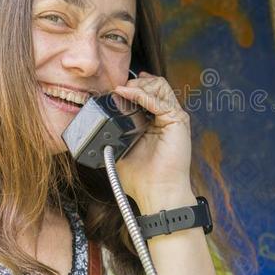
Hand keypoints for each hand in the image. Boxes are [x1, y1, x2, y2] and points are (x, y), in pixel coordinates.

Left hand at [112, 71, 195, 212]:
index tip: (115, 88)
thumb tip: (96, 125)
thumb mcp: (121, 149)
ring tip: (123, 91)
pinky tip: (127, 94)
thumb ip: (115, 134)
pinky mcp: (177, 121)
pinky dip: (141, 94)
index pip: (148, 92)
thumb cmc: (142, 178)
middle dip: (136, 82)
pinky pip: (159, 100)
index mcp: (155, 122)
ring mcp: (173, 117)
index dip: (134, 86)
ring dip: (140, 84)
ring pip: (160, 85)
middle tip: (119, 89)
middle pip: (155, 84)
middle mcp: (166, 117)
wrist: (157, 192)